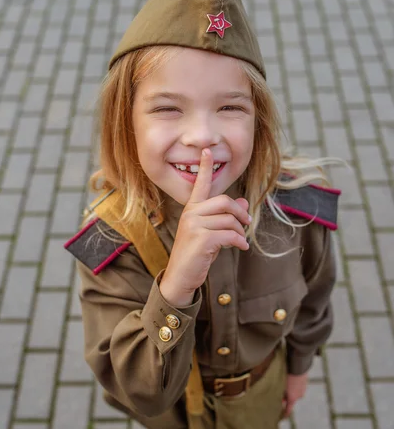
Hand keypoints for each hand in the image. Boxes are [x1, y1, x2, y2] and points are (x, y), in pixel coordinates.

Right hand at [159, 148, 250, 306]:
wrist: (181, 277)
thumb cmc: (196, 255)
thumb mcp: (211, 233)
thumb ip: (225, 218)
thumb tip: (243, 203)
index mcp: (191, 210)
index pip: (200, 185)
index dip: (205, 167)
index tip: (208, 150)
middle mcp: (191, 214)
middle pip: (224, 201)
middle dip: (239, 213)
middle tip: (247, 224)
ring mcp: (194, 226)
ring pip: (229, 220)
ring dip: (241, 231)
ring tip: (241, 241)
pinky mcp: (201, 239)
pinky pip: (229, 234)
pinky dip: (239, 241)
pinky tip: (242, 248)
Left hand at [282, 373, 307, 417]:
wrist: (298, 366)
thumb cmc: (288, 377)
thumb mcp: (282, 386)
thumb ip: (281, 395)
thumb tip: (281, 400)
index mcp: (292, 398)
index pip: (288, 410)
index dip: (285, 414)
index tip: (283, 417)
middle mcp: (299, 396)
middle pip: (291, 400)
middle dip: (286, 398)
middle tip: (280, 393)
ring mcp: (303, 390)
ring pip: (294, 394)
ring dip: (290, 391)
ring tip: (286, 384)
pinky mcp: (305, 385)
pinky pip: (298, 389)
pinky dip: (294, 387)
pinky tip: (291, 381)